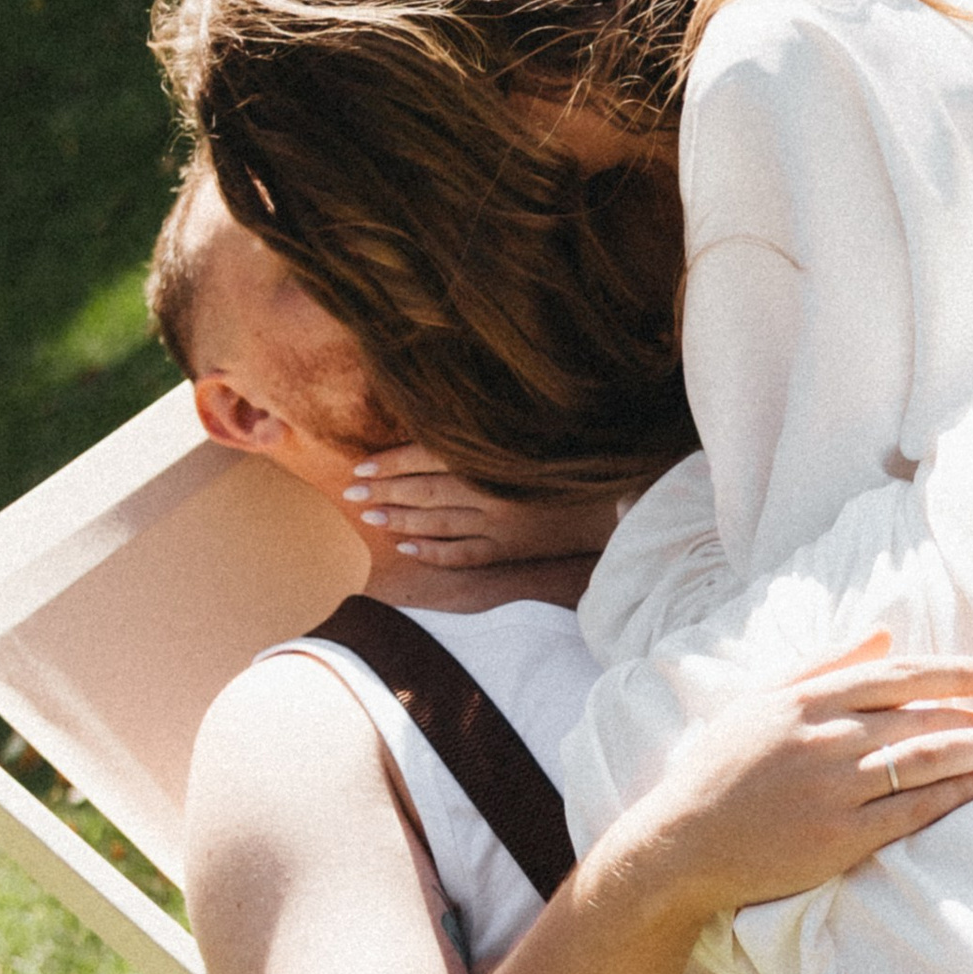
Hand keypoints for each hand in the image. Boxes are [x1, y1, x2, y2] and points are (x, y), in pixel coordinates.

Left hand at [340, 441, 624, 564]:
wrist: (623, 497)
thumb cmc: (581, 454)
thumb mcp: (540, 428)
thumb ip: (493, 427)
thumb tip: (449, 417)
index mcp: (497, 458)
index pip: (431, 458)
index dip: (392, 463)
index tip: (361, 466)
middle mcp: (494, 494)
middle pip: (426, 493)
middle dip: (384, 493)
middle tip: (349, 494)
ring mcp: (501, 526)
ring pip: (438, 525)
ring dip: (399, 522)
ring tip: (367, 518)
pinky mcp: (511, 550)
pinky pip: (465, 556)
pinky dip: (434, 553)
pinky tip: (407, 551)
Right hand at [618, 630, 972, 926]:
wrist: (680, 844)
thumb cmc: (718, 770)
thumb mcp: (759, 701)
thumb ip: (822, 663)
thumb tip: (882, 632)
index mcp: (803, 700)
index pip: (894, 676)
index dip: (949, 674)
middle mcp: (822, 739)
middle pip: (918, 717)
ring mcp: (832, 789)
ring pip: (924, 760)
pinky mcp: (838, 838)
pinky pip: (912, 811)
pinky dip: (955, 793)